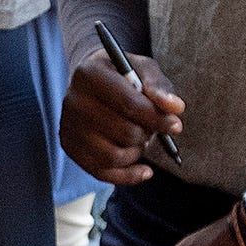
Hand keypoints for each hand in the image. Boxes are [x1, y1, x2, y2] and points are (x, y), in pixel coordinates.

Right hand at [60, 50, 184, 184]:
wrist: (92, 83)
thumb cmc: (122, 75)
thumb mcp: (143, 69)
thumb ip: (159, 86)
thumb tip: (175, 107)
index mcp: (90, 74)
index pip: (128, 103)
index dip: (156, 117)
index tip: (176, 125)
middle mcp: (73, 101)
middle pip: (124, 132)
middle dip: (147, 134)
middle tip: (151, 127)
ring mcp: (69, 127)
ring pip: (113, 156)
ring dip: (137, 152)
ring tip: (140, 140)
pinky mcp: (70, 147)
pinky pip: (102, 173)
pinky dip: (128, 176)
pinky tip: (144, 170)